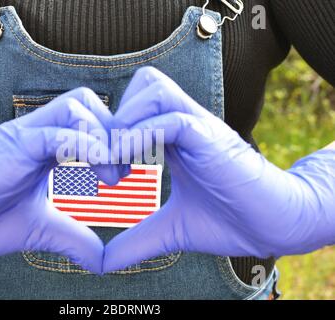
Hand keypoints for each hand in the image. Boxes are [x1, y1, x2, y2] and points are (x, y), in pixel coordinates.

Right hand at [0, 88, 117, 273]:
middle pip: (86, 101)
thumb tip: (101, 260)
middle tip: (121, 171)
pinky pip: (55, 134)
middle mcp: (35, 133)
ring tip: (111, 177)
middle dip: (114, 131)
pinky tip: (97, 173)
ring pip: (75, 107)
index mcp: (43, 146)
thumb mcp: (40, 229)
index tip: (122, 173)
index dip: (113, 139)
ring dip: (104, 137)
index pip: (88, 119)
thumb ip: (72, 237)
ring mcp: (22, 136)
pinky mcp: (11, 147)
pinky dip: (85, 147)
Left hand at [103, 67, 334, 272]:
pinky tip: (132, 168)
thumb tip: (103, 262)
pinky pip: (172, 118)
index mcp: (172, 138)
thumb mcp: (169, 229)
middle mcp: (183, 124)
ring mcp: (198, 127)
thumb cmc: (227, 221)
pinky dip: (143, 136)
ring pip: (153, 89)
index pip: (133, 105)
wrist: (273, 228)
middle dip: (112, 119)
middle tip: (108, 164)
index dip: (108, 131)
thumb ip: (136, 239)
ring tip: (119, 165)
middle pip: (142, 82)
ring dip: (125, 124)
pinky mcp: (211, 138)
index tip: (102, 172)